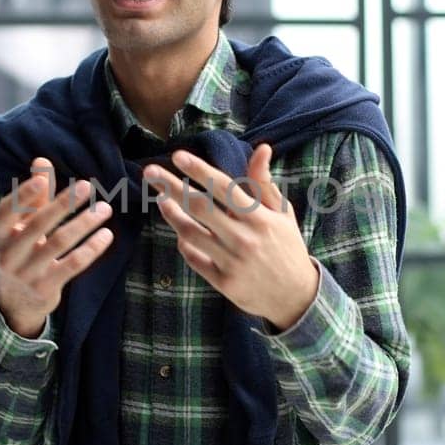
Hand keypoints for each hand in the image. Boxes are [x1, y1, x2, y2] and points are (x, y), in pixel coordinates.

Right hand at [0, 158, 114, 337]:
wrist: (17, 300)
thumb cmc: (23, 250)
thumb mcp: (23, 225)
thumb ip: (35, 195)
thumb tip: (41, 160)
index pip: (8, 209)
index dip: (23, 194)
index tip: (42, 179)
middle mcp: (9, 253)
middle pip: (38, 224)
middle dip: (63, 203)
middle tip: (86, 186)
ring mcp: (26, 272)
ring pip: (58, 243)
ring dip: (84, 223)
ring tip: (105, 209)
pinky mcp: (45, 288)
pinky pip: (72, 265)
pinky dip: (90, 249)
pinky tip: (106, 235)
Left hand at [144, 144, 319, 330]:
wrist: (295, 295)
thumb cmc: (286, 246)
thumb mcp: (282, 213)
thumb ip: (265, 183)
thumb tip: (262, 149)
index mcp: (259, 217)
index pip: (223, 187)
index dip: (199, 170)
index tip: (177, 156)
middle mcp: (243, 238)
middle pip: (199, 207)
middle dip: (171, 187)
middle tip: (149, 172)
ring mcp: (232, 261)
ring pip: (191, 233)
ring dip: (172, 214)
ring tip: (160, 200)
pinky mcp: (223, 282)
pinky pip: (194, 258)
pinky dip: (184, 243)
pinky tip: (179, 231)